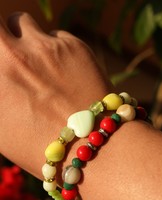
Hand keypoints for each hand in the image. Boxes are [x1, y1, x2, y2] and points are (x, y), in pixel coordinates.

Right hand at [0, 12, 111, 176]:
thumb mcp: (1, 125)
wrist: (88, 147)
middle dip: (7, 36)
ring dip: (29, 40)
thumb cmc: (39, 147)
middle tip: (15, 54)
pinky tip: (66, 75)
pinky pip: (56, 37)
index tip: (5, 59)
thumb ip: (0, 91)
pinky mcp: (73, 46)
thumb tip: (4, 78)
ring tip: (41, 66)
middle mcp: (12, 57)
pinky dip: (57, 51)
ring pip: (26, 24)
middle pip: (3, 24)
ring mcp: (44, 48)